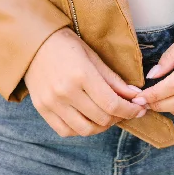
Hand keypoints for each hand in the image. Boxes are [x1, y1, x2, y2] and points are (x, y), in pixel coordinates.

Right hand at [24, 27, 146, 136]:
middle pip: (101, 118)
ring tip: (108, 115)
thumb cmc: (66, 45)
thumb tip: (135, 95)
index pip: (112, 104)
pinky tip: (88, 118)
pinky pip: (66, 131)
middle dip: (119, 117)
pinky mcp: (43, 110)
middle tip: (126, 110)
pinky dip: (81, 129)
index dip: (130, 110)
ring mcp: (52, 103)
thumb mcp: (92, 56)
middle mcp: (66, 92)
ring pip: (86, 129)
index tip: (140, 108)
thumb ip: (113, 79)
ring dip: (102, 126)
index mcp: (81, 74)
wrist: (33, 43)